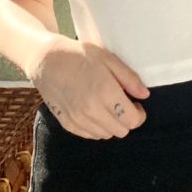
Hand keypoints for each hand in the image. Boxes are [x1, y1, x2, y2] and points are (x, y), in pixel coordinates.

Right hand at [28, 36, 149, 139]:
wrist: (47, 61)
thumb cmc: (79, 56)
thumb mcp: (108, 59)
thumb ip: (129, 78)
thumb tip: (144, 95)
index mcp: (105, 92)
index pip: (132, 119)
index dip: (139, 114)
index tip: (137, 105)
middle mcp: (92, 110)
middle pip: (121, 131)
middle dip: (127, 120)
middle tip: (123, 105)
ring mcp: (78, 119)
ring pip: (106, 135)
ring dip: (112, 124)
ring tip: (108, 107)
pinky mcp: (67, 124)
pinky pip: (90, 135)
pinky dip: (97, 127)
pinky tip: (95, 112)